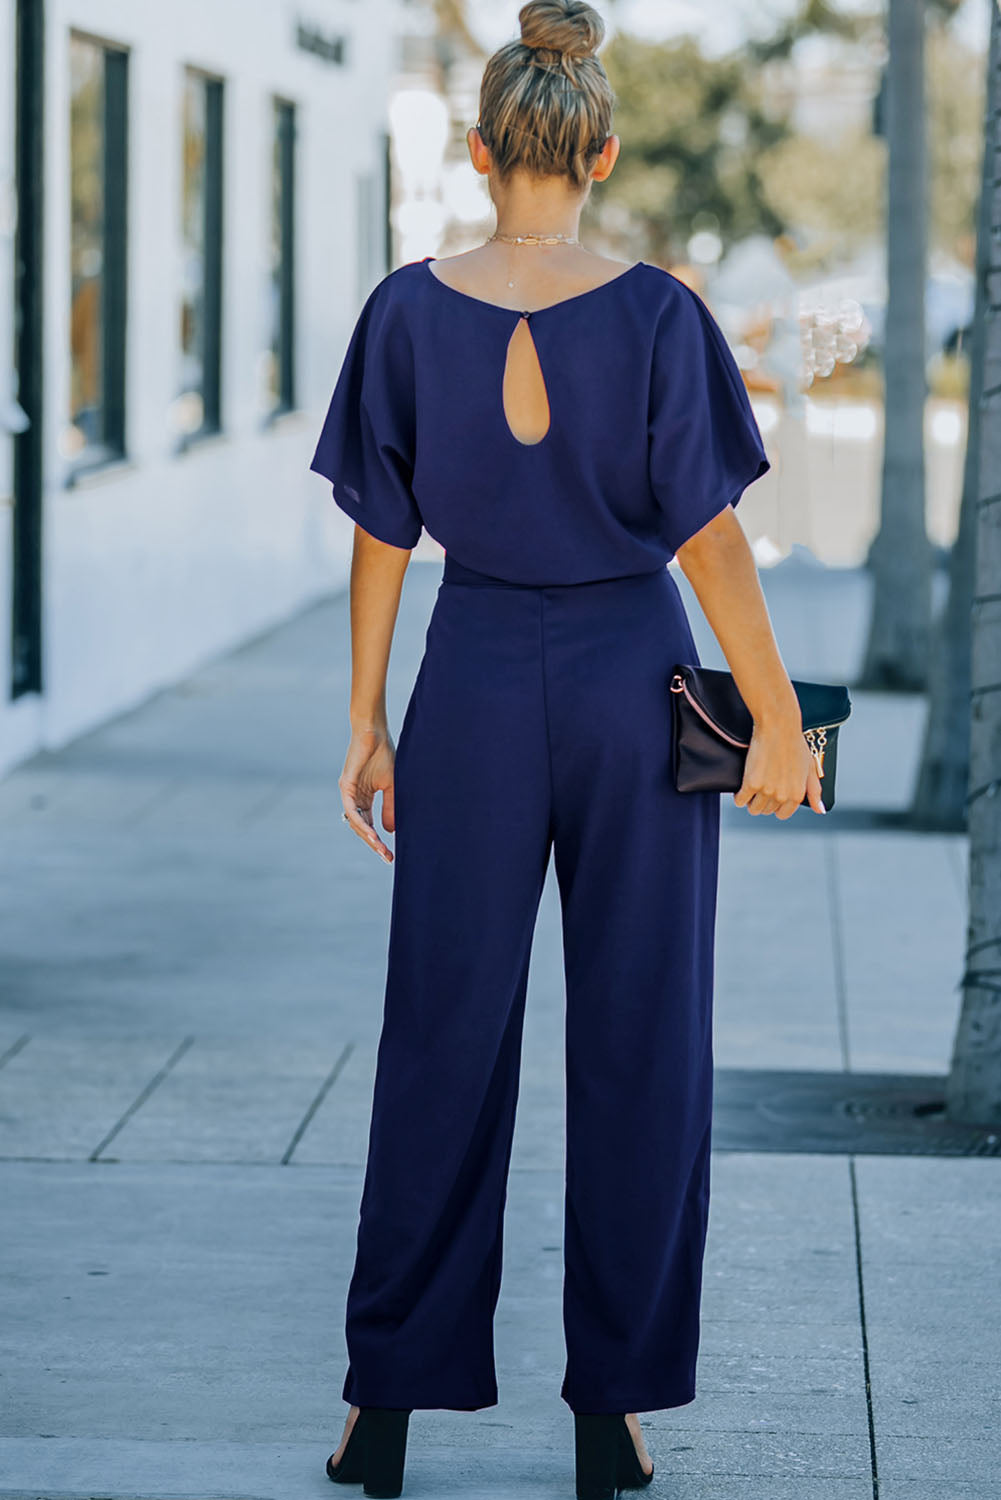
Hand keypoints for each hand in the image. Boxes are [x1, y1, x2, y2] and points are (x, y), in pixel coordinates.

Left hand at [339, 728, 396, 862]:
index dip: (379, 841)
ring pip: (356, 823)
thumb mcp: (391, 787)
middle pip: (362, 828)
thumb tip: (390, 832)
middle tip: (387, 857)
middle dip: (374, 844)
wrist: (374, 733)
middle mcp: (354, 798)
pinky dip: (362, 823)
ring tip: (381, 849)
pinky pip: (352, 811)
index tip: (390, 855)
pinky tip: (373, 834)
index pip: (370, 825)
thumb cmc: (384, 755)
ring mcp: (348, 793)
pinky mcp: (345, 786)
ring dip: (368, 837)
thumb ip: (390, 808)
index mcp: (364, 798)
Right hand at [733, 719, 825, 818]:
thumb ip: (814, 791)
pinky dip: (739, 797)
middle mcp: (783, 795)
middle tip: (761, 787)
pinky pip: (740, 800)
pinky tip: (741, 788)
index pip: (783, 814)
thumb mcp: (809, 768)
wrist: (778, 727)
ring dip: (750, 802)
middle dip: (763, 802)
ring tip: (751, 789)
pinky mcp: (751, 783)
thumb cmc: (794, 744)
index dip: (775, 806)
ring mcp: (767, 790)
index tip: (771, 796)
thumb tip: (820, 811)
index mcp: (797, 793)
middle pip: (766, 811)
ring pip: (753, 809)